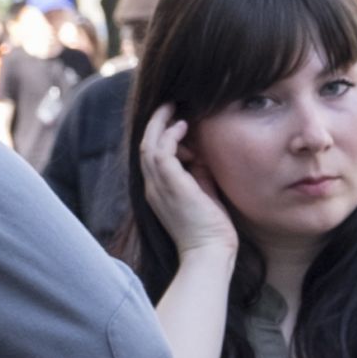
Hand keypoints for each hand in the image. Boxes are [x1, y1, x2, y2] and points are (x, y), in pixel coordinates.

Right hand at [135, 105, 236, 256]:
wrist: (209, 254)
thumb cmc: (211, 229)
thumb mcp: (203, 194)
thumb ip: (199, 174)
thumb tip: (200, 154)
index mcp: (158, 191)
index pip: (151, 156)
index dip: (161, 136)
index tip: (179, 121)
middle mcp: (153, 187)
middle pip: (145, 146)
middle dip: (156, 122)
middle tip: (169, 104)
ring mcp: (158, 187)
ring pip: (149, 145)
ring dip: (160, 123)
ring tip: (173, 106)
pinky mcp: (170, 186)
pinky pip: (162, 152)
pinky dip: (170, 136)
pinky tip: (183, 125)